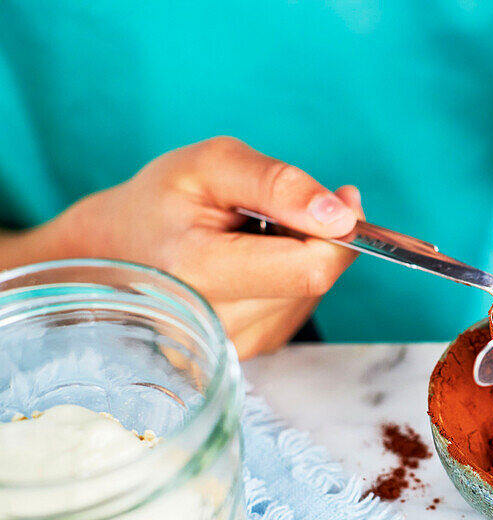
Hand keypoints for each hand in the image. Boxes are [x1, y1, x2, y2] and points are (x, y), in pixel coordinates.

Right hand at [51, 137, 360, 357]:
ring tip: (253, 238)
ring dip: (300, 260)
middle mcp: (214, 323)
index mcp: (200, 272)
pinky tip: (253, 265)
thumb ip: (279, 183)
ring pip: (310, 297)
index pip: (309, 269)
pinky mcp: (244, 351)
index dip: (339, 235)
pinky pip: (297, 310)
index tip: (341, 201)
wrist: (120, 246)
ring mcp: (230, 346)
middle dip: (315, 240)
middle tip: (277, 212)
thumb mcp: (211, 164)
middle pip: (314, 282)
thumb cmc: (161, 201)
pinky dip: (289, 281)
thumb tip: (341, 216)